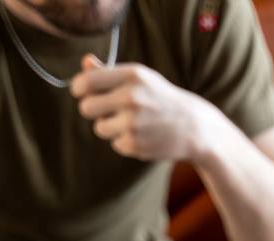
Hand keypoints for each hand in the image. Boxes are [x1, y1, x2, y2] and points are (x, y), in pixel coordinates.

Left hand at [71, 56, 216, 161]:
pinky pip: (115, 143)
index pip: (86, 82)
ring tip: (132, 123)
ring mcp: (134, 123)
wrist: (195, 127)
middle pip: (86, 108)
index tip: (82, 92)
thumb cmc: (162, 99)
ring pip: (99, 128)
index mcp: (132, 76)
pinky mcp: (136, 144)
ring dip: (110, 127)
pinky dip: (125, 141)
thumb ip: (110, 72)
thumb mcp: (142, 79)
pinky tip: (143, 135)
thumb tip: (85, 63)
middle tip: (107, 110)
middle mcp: (132, 97)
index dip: (78, 89)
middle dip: (93, 110)